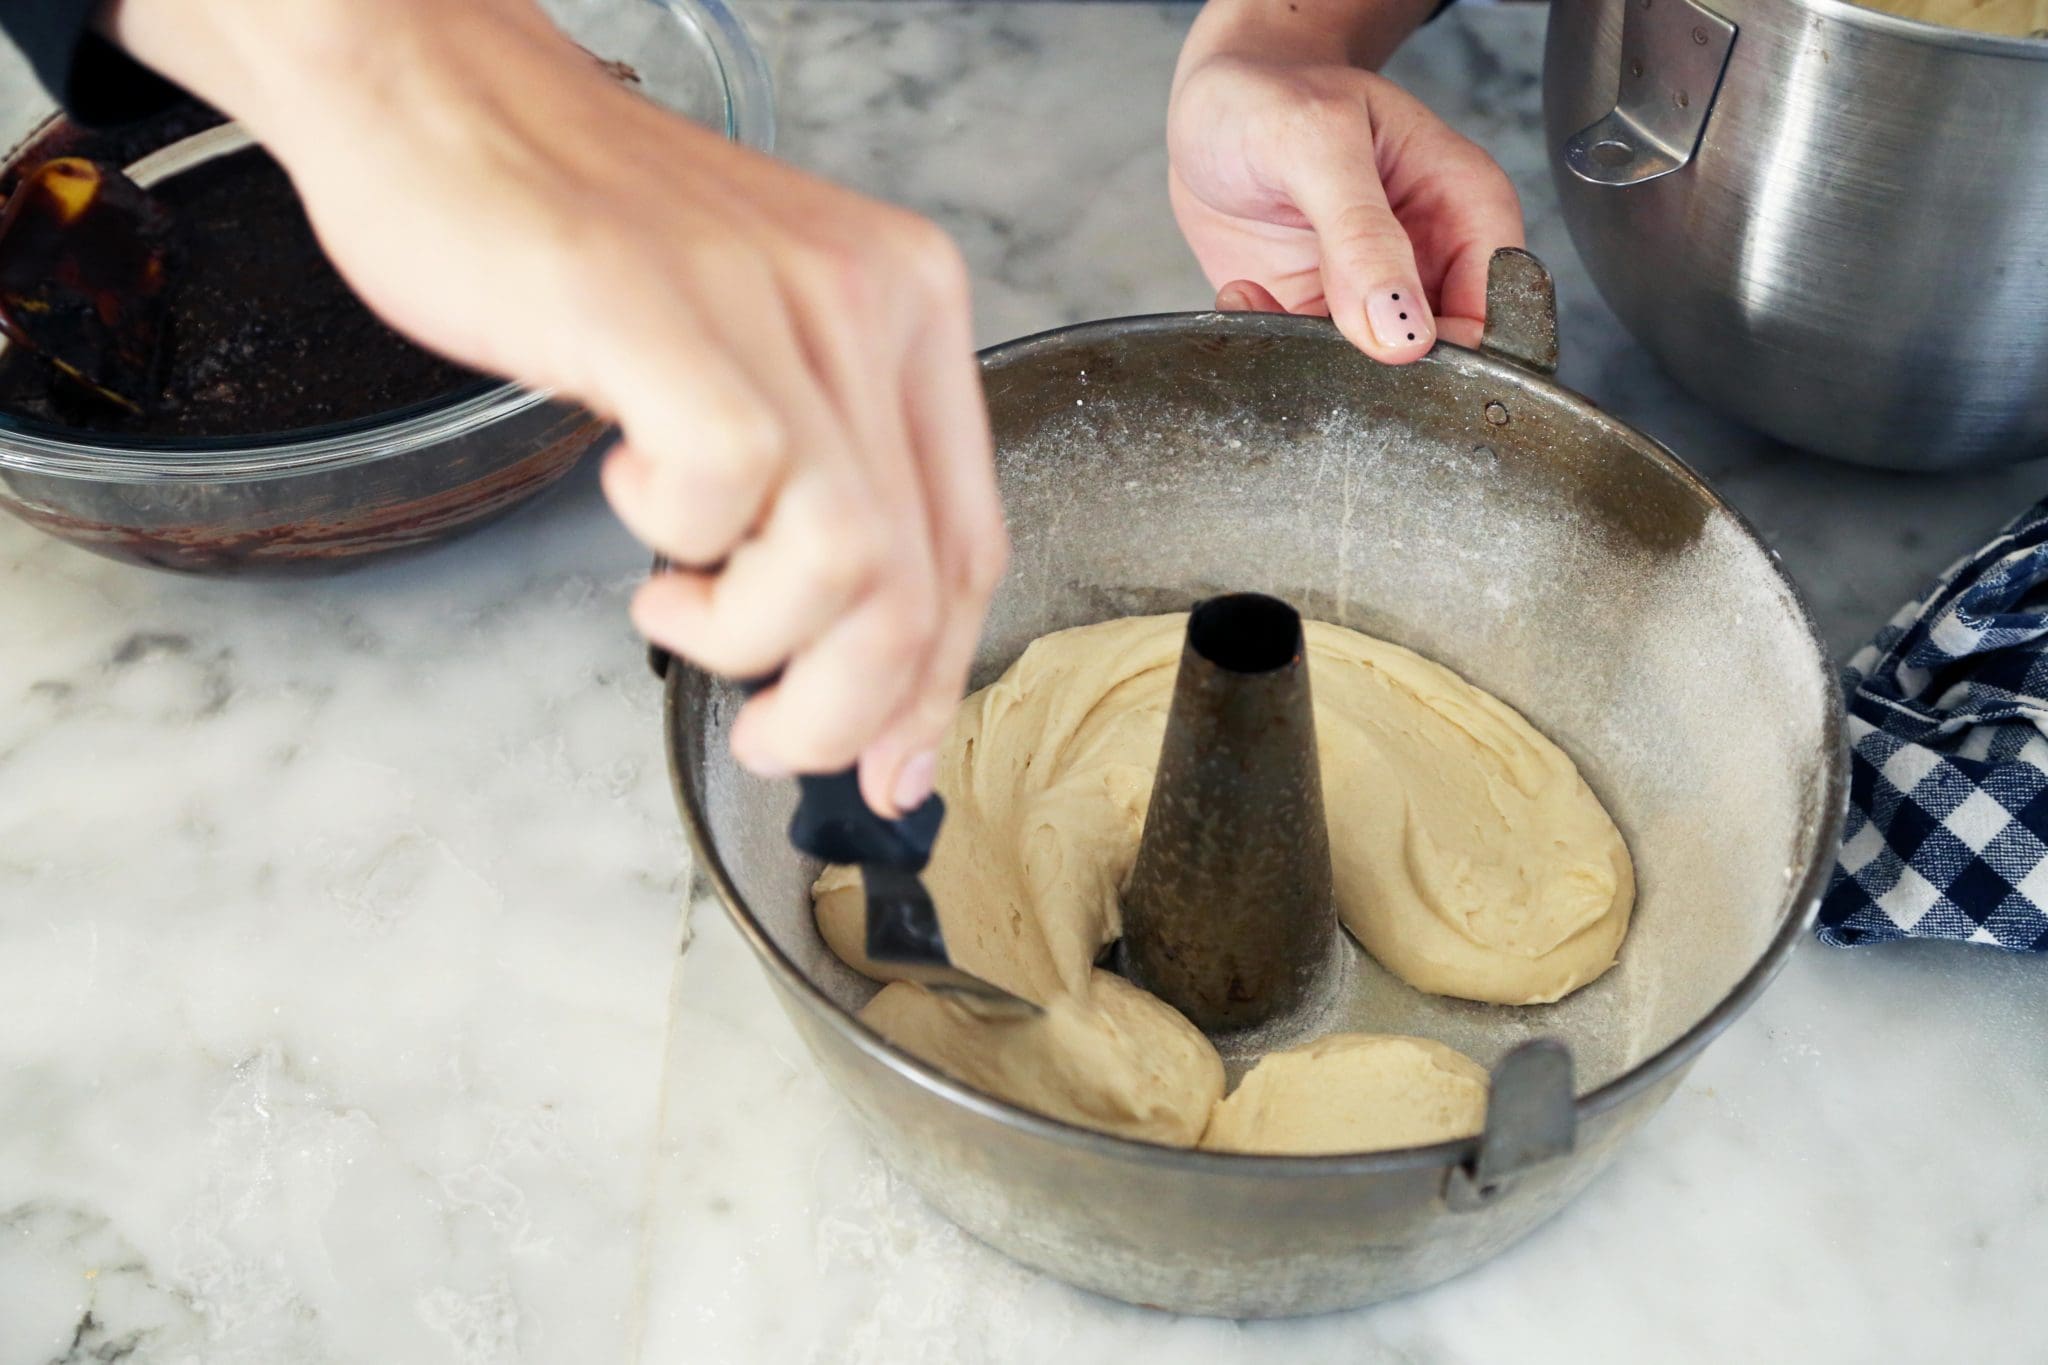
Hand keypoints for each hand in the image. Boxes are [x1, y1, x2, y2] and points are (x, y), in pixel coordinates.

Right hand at [110, 0, 1007, 816]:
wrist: (446, 99)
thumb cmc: (585, 243)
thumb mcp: (751, 354)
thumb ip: (821, 492)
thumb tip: (853, 678)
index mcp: (909, 309)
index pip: (972, 544)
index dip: (935, 682)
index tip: (889, 760)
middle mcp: (869, 298)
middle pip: (918, 580)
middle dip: (845, 706)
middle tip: (769, 732)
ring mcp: (774, 300)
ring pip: (848, 560)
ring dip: (752, 640)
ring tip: (676, 603)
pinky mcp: (667, 311)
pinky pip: (729, 487)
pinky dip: (677, 540)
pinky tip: (631, 496)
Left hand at [1168, 0, 1523, 358]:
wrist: (1213, 106)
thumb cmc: (1273, 97)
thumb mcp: (1317, 144)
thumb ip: (1361, 237)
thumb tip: (1403, 331)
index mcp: (1467, 208)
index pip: (1494, 314)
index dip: (1449, 351)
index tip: (1383, 350)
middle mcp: (1430, 261)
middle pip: (1436, 358)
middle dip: (1371, 365)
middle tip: (1306, 325)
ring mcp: (1374, 295)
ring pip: (1369, 373)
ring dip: (1308, 357)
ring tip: (1259, 298)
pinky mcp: (1320, 315)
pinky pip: (1310, 362)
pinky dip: (1271, 344)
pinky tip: (1243, 295)